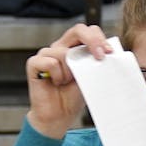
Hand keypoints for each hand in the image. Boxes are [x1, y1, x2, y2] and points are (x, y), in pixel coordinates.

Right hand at [25, 24, 112, 138]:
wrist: (59, 116)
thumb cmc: (73, 97)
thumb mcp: (91, 76)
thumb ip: (96, 62)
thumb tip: (112, 52)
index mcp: (74, 47)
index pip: (89, 31)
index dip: (99, 38)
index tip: (109, 53)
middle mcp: (59, 47)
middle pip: (78, 30)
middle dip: (92, 42)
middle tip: (100, 57)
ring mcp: (45, 53)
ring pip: (64, 53)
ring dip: (70, 72)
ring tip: (65, 82)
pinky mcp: (34, 63)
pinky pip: (50, 63)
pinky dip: (56, 75)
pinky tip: (54, 83)